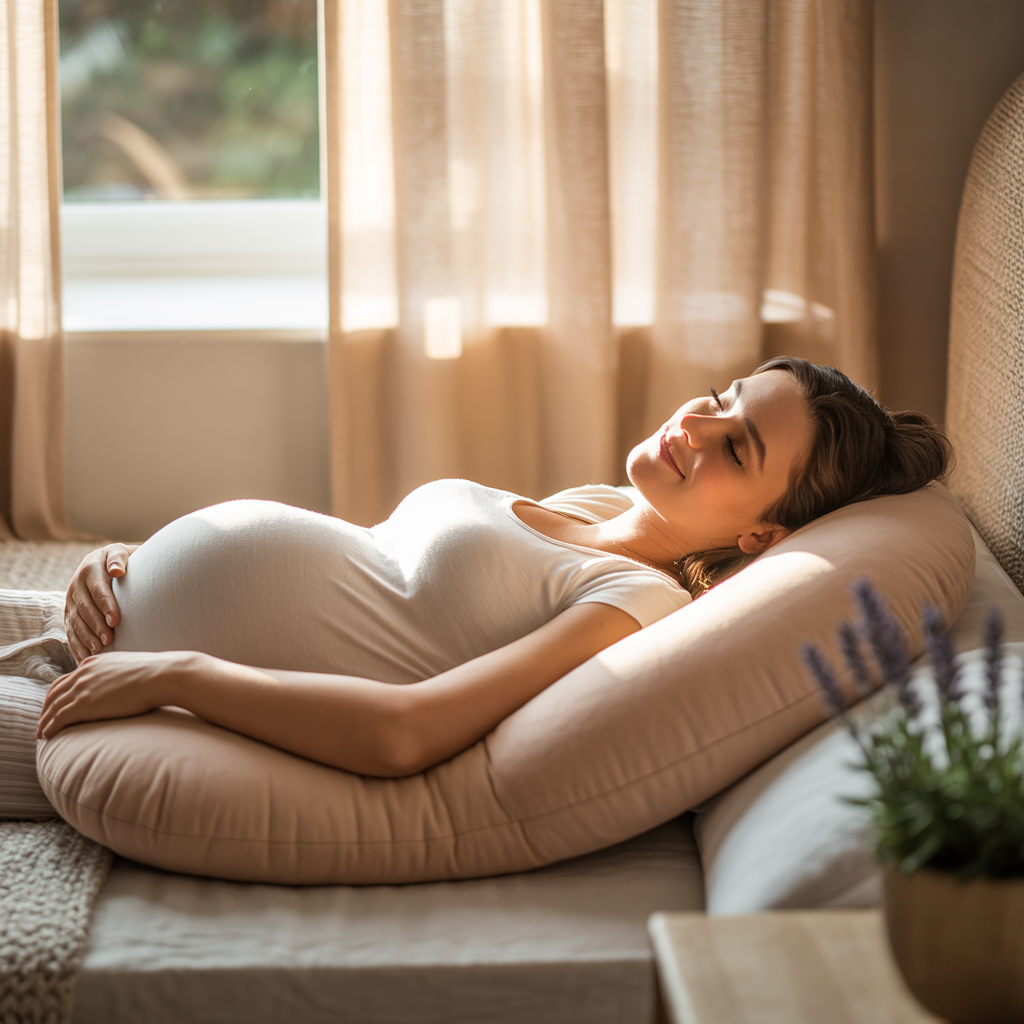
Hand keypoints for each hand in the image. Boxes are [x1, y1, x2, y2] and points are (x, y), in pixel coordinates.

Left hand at [36, 650, 194, 739]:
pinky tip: (47, 735)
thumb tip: (127, 685)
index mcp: (94, 663)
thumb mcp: (131, 668)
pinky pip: (58, 718)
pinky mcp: (83, 704)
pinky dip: (49, 727)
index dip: (59, 694)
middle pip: (55, 692)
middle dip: (46, 707)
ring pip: (53, 706)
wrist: (161, 676)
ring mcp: (82, 688)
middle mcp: (84, 673)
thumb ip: (120, 675)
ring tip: (41, 733)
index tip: (57, 705)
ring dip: (44, 720)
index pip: (68, 679)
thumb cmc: (156, 674)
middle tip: (43, 721)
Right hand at [64, 543, 135, 662]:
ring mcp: (70, 601)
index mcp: (90, 569)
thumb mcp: (121, 552)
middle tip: (109, 640)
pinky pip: (71, 631)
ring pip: (75, 622)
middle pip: (85, 609)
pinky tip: (86, 658)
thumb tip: (117, 570)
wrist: (106, 562)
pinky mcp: (69, 614)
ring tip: (98, 651)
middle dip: (96, 626)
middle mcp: (76, 586)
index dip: (106, 606)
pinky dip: (77, 646)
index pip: (97, 590)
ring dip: (85, 638)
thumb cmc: (122, 559)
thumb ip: (119, 558)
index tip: (116, 621)